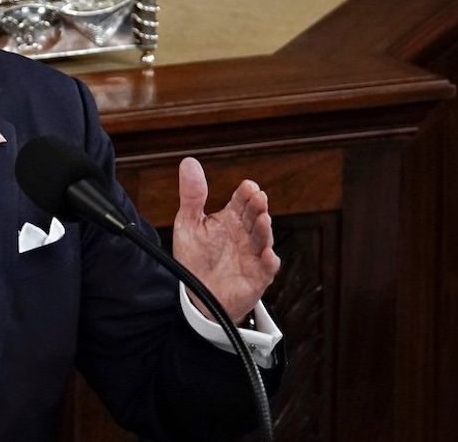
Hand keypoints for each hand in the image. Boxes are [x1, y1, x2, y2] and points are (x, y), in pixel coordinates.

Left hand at [171, 157, 279, 324]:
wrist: (198, 294)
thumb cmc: (196, 257)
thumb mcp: (188, 223)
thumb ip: (192, 195)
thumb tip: (189, 162)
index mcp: (231, 218)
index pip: (242, 201)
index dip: (246, 193)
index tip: (248, 186)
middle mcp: (245, 234)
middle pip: (255, 216)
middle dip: (257, 207)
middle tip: (258, 197)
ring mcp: (253, 255)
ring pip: (263, 239)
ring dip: (264, 230)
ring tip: (262, 219)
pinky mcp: (257, 277)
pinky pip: (267, 268)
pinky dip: (269, 261)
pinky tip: (267, 254)